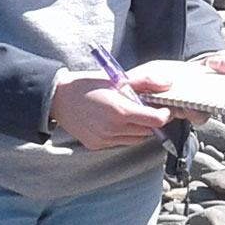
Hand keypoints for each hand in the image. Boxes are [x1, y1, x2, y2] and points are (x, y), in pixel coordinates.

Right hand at [49, 71, 178, 146]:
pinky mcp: (96, 145)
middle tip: (145, 106)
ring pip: (135, 139)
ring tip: (128, 113)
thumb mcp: (116, 78)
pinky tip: (114, 121)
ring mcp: (104, 140)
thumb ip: (145, 82)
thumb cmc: (86, 85)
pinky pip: (120, 142)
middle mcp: (113, 129)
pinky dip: (124, 134)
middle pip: (148, 131)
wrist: (58, 98)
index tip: (162, 107)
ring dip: (138, 128)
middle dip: (151, 120)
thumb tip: (167, 84)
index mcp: (120, 110)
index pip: (156, 121)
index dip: (163, 114)